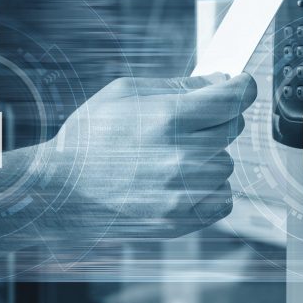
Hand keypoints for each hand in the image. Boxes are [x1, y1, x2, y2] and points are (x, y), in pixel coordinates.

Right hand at [48, 73, 257, 238]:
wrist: (60, 190)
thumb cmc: (88, 138)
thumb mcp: (125, 93)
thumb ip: (178, 86)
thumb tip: (218, 82)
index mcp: (169, 118)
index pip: (235, 98)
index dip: (242, 87)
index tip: (239, 86)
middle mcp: (182, 157)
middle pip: (234, 128)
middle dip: (217, 119)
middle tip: (187, 122)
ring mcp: (183, 193)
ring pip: (227, 164)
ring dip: (210, 156)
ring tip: (172, 156)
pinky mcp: (182, 220)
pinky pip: (223, 199)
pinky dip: (209, 189)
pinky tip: (180, 181)